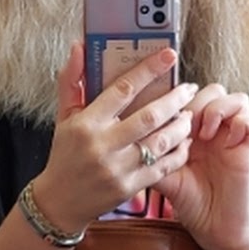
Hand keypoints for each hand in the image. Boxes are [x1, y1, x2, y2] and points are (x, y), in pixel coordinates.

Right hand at [31, 43, 195, 233]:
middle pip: (148, 116)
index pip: (122, 89)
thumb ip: (72, 80)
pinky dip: (178, 152)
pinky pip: (162, 167)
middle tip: (189, 88)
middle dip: (174, 99)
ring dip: (180, 126)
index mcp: (86, 122)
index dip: (148, 70)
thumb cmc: (64, 153)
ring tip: (188, 113)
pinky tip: (185, 141)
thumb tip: (79, 47)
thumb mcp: (63, 116)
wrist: (59, 202)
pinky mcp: (129, 187)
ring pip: (160, 142)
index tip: (168, 56)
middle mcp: (102, 144)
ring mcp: (117, 168)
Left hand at [158, 84, 248, 249]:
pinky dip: (242, 125)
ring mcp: (235, 138)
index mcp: (194, 129)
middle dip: (198, 102)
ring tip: (207, 133)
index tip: (168, 117)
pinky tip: (226, 143)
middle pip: (213, 90)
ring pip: (238, 98)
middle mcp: (216, 129)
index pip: (191, 94)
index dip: (179, 98)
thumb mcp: (164, 174)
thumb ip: (151, 154)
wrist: (214, 230)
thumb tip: (127, 137)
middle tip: (188, 126)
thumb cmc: (190, 201)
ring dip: (220, 109)